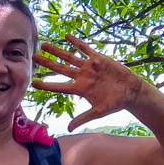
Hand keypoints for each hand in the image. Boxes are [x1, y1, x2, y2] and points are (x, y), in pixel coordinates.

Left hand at [32, 34, 152, 130]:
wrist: (130, 91)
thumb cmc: (115, 103)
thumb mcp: (98, 112)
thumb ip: (82, 118)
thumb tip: (68, 128)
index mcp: (79, 89)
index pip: (58, 86)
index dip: (46, 84)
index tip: (33, 82)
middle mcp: (81, 76)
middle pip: (59, 68)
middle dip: (46, 63)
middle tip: (33, 57)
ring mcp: (88, 67)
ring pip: (69, 57)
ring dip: (57, 51)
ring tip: (44, 44)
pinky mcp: (98, 59)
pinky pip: (85, 49)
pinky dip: (76, 42)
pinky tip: (66, 36)